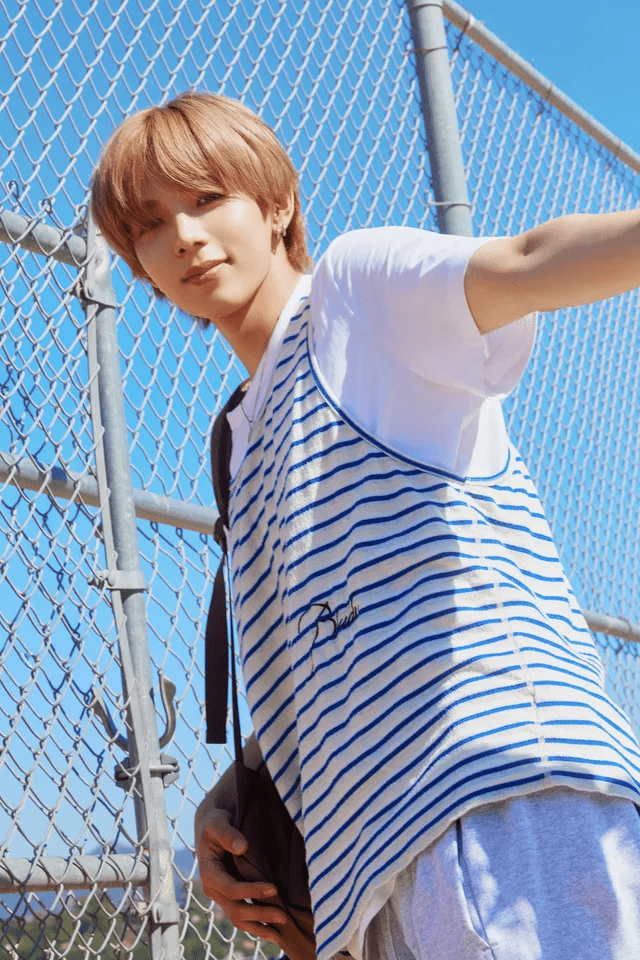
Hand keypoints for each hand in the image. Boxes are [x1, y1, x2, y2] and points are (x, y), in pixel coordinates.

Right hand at [194, 792, 316, 959]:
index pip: (232, 889)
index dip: (252, 891)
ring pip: (238, 919)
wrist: (211, 826)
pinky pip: (241, 915)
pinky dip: (256, 925)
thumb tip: (243, 847)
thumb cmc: (216, 821)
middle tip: (284, 917)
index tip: (275, 889)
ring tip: (280, 934)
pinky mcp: (230, 896)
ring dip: (258, 927)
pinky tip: (272, 930)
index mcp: (209, 873)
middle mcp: (213, 889)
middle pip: (236, 910)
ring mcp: (221, 895)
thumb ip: (228, 833)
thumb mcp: (218, 822)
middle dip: (260, 915)